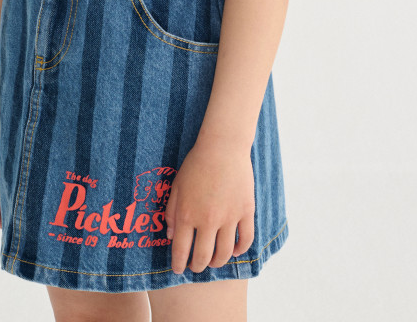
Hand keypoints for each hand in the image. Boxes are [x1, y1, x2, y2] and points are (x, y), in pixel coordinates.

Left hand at [166, 138, 254, 273]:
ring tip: (213, 262)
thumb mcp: (176, 185)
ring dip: (217, 262)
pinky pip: (245, 240)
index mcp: (187, 214)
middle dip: (197, 267)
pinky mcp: (246, 211)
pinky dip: (240, 250)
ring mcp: (229, 217)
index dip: (179, 264)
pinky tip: (234, 251)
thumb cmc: (196, 164)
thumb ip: (171, 211)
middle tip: (195, 267)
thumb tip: (170, 235)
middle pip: (203, 256)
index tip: (179, 269)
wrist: (222, 147)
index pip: (181, 250)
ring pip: (225, 253)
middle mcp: (208, 220)